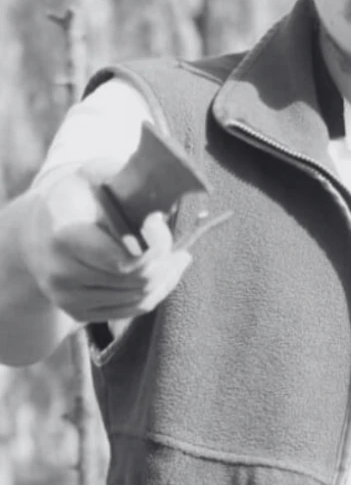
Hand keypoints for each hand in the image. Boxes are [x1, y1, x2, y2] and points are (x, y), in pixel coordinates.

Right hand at [20, 158, 191, 323]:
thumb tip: (165, 187)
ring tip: (174, 255)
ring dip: (165, 276)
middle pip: (138, 278)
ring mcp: (67, 297)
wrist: (40, 226)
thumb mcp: (97, 173)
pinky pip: (131, 308)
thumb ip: (128, 178)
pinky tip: (164, 270)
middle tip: (176, 243)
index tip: (161, 222)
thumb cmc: (78, 195)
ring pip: (140, 296)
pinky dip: (156, 291)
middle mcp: (62, 272)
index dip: (156, 244)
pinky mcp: (77, 311)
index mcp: (66, 236)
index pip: (127, 258)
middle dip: (165, 260)